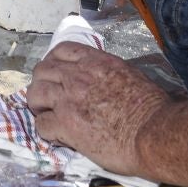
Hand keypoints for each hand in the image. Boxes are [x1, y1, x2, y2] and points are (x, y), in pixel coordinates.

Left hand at [28, 42, 168, 175]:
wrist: (153, 132)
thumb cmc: (151, 106)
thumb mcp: (130, 74)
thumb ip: (109, 73)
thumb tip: (106, 80)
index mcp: (95, 62)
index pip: (62, 50)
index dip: (54, 62)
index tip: (56, 74)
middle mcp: (77, 76)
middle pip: (42, 70)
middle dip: (42, 83)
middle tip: (48, 97)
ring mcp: (68, 99)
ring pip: (35, 94)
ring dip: (38, 105)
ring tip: (46, 115)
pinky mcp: (66, 124)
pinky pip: (42, 125)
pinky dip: (46, 130)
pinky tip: (56, 136)